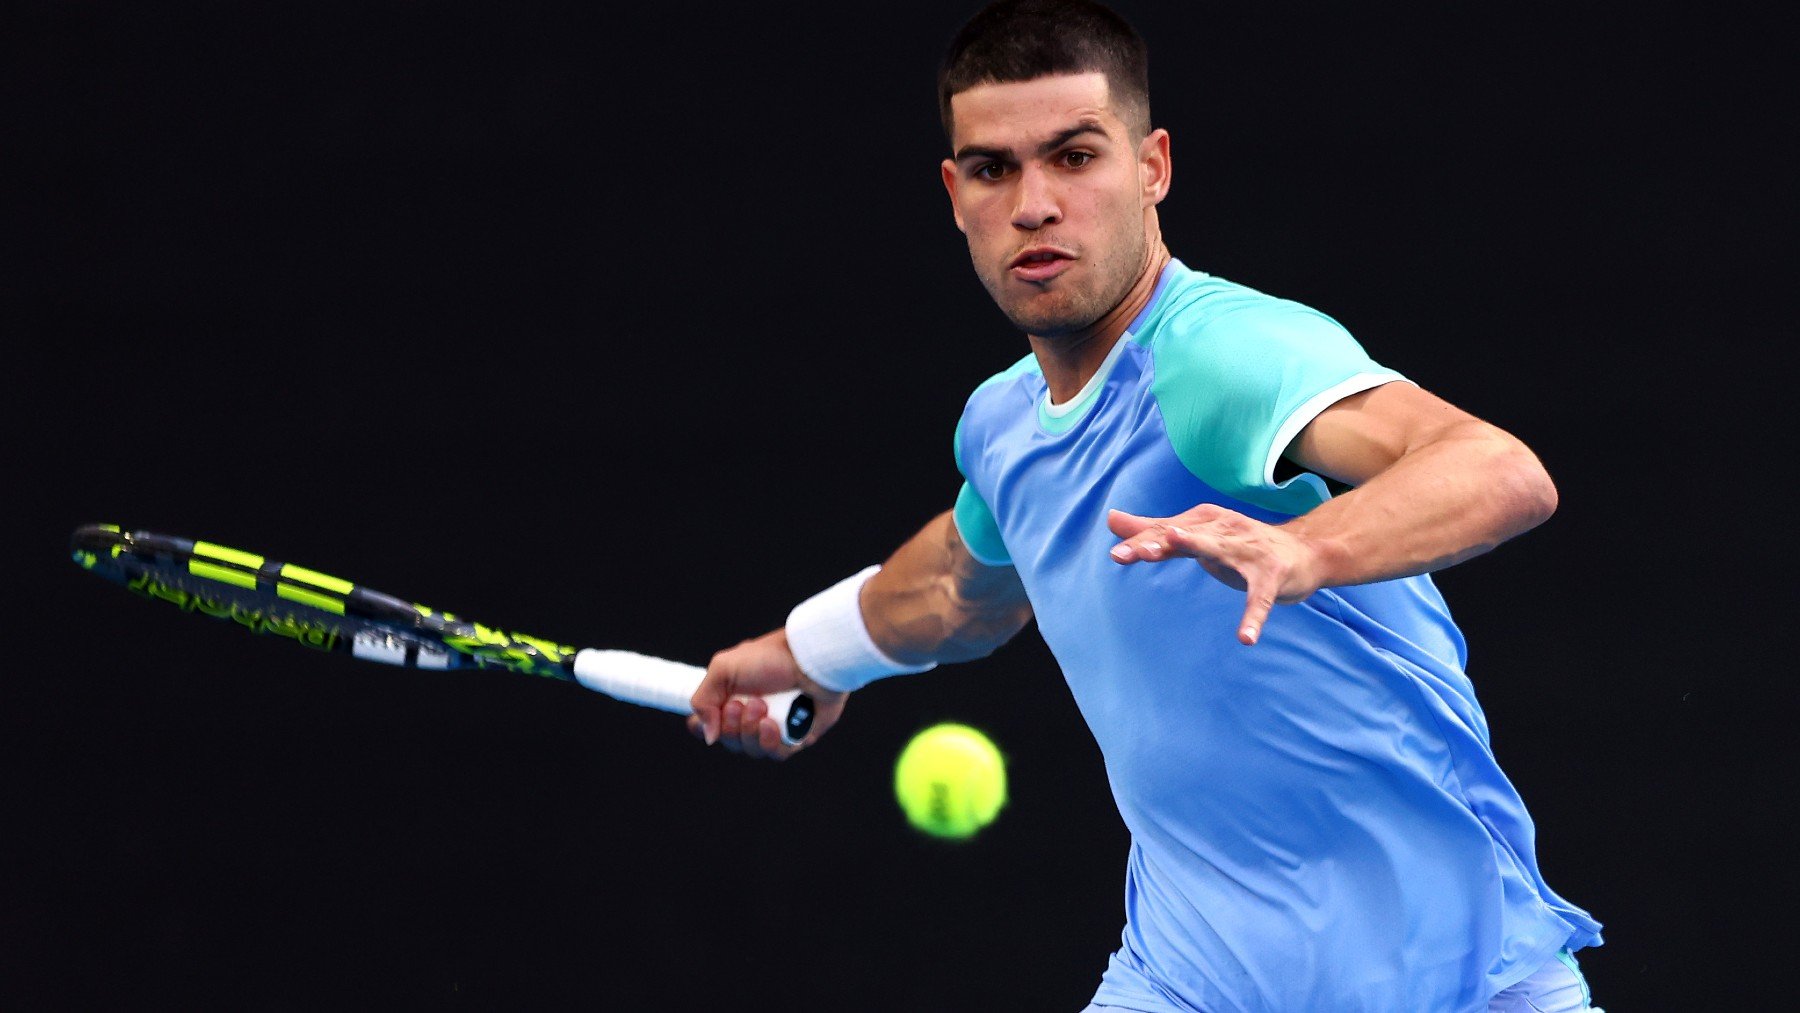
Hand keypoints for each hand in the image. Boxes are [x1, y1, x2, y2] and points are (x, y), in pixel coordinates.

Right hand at [687, 628, 848, 759]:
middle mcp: (750, 714)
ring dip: (751, 733)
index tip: (708, 719)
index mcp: (730, 696)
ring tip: (763, 709)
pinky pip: (776, 754)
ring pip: (751, 750)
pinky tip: (774, 724)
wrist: (809, 659)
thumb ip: (703, 700)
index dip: (703, 727)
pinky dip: (771, 742)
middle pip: (729, 742)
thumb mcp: (723, 668)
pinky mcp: (796, 735)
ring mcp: (774, 726)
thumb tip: (708, 735)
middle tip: (742, 704)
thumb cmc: (769, 657)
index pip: (706, 724)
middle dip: (732, 727)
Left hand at [1106, 505, 1326, 645]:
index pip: (1168, 533)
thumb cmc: (1242, 546)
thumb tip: (1111, 519)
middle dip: (1163, 541)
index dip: (1143, 542)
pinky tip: (1246, 638)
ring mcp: (1249, 551)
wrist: (1306, 552)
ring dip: (1201, 546)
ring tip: (1177, 542)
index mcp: (1204, 522)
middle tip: (1140, 551)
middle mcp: (1224, 531)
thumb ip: (1154, 531)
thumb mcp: (1196, 536)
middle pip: (1188, 537)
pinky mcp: (1272, 576)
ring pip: (1221, 550)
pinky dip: (1254, 618)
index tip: (1116, 555)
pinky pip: (1259, 599)